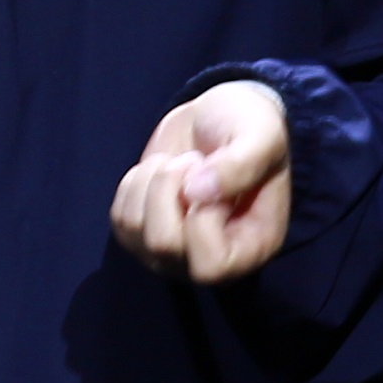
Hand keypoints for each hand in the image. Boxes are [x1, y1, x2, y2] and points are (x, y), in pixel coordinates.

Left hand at [111, 79, 291, 284]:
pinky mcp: (144, 233)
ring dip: (151, 181)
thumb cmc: (251, 128)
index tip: (211, 176)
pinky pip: (121, 219)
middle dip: (167, 189)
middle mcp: (212, 261)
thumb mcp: (262, 136)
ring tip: (180, 162)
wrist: (220, 117)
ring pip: (135, 230)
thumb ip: (241, 164)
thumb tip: (196, 193)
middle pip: (162, 246)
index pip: (211, 266)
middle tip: (191, 160)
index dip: (201, 216)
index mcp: (252, 248)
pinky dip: (135, 184)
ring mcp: (173, 252)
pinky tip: (161, 169)